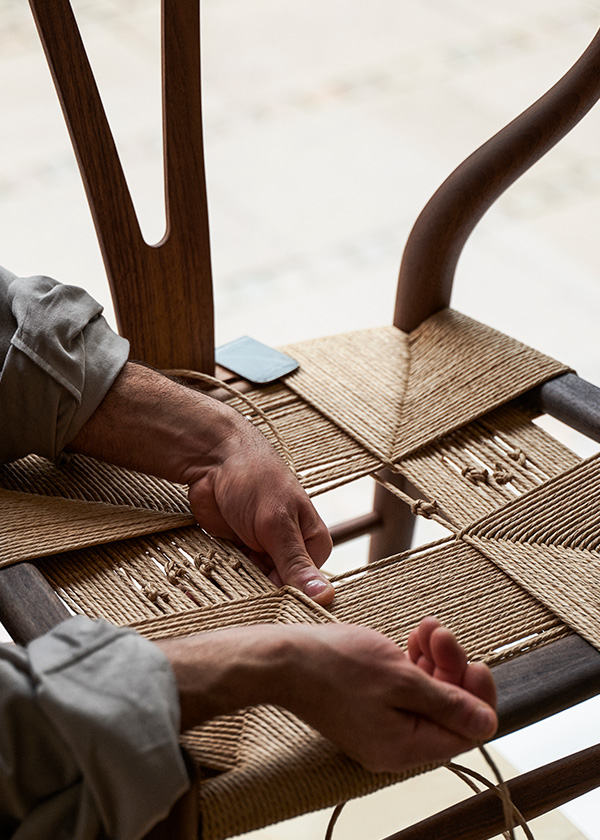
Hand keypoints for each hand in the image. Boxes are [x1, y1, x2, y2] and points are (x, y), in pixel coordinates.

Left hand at [68, 362, 333, 602]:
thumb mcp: (276, 524)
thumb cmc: (254, 480)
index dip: (289, 600)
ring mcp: (265, 553)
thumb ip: (295, 562)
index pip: (309, 588)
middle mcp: (292, 551)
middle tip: (242, 599)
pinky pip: (236, 578)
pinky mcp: (240, 553)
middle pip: (282, 591)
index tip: (271, 608)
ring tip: (224, 594)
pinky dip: (226, 581)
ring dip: (241, 589)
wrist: (213, 459)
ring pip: (257, 588)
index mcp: (313, 543)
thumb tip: (325, 597)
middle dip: (262, 595)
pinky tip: (213, 587)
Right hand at [157, 618, 496, 771]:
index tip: (475, 663)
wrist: (283, 659)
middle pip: (447, 710)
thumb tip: (488, 724)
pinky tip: (414, 636)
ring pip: (428, 695)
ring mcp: (381, 725)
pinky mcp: (369, 707)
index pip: (464, 732)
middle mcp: (396, 744)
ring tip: (427, 628)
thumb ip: (447, 702)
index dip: (476, 696)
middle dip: (452, 669)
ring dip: (435, 660)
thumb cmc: (335, 665)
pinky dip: (414, 662)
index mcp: (405, 747)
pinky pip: (405, 689)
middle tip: (442, 634)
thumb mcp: (400, 678)